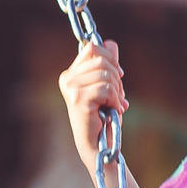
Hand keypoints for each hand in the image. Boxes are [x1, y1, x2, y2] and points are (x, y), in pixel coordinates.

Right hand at [58, 39, 127, 171]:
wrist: (98, 144)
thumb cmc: (103, 117)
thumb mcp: (108, 86)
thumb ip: (108, 65)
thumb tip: (110, 43)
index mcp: (71, 74)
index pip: (92, 48)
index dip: (110, 58)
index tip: (118, 75)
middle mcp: (67, 79)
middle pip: (101, 59)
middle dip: (117, 76)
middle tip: (118, 95)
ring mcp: (71, 88)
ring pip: (106, 74)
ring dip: (117, 91)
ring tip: (115, 104)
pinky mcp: (79, 99)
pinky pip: (106, 89)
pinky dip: (115, 100)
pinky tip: (112, 110)